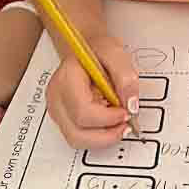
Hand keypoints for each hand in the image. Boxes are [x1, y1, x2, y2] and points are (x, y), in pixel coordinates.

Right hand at [46, 33, 138, 149]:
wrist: (86, 48)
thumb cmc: (97, 49)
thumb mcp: (116, 53)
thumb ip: (126, 77)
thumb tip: (131, 105)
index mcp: (67, 77)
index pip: (83, 111)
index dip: (108, 118)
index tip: (126, 112)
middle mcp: (57, 97)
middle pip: (77, 133)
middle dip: (106, 135)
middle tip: (126, 124)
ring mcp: (57, 110)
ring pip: (77, 140)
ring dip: (102, 138)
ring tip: (118, 124)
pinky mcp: (62, 118)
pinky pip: (79, 136)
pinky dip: (97, 135)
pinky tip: (109, 122)